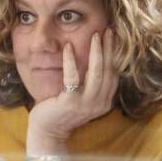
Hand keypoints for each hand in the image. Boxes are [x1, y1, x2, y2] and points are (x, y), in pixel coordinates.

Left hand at [25, 33, 117, 156]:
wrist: (47, 131)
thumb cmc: (62, 110)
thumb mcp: (82, 97)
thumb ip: (91, 83)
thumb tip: (96, 58)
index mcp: (104, 101)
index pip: (114, 74)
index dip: (114, 54)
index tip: (112, 36)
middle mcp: (99, 103)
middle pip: (108, 70)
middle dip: (109, 48)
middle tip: (107, 29)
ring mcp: (86, 104)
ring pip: (96, 72)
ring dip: (97, 51)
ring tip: (95, 34)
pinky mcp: (70, 102)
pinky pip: (73, 78)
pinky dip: (70, 61)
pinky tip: (67, 47)